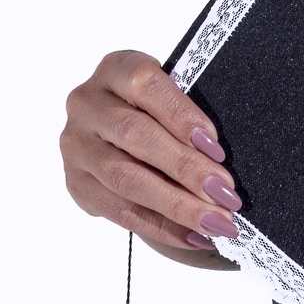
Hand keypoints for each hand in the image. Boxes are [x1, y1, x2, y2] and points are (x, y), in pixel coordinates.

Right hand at [60, 49, 241, 262]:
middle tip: (226, 194)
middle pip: (136, 136)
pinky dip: (162, 227)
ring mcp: (77, 146)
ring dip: (177, 205)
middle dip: (187, 168)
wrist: (122, 135)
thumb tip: (222, 156)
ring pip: (126, 180)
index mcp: (115, 69)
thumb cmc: (159, 110)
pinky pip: (120, 212)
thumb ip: (188, 113)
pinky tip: (194, 235)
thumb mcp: (172, 97)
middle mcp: (87, 104)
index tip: (215, 145)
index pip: (144, 83)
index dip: (181, 114)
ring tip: (217, 222)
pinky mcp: (77, 184)